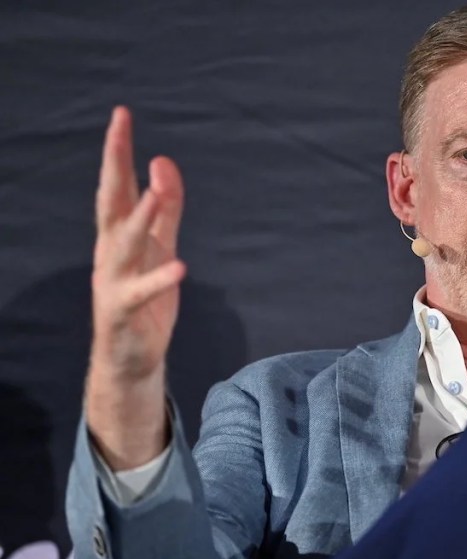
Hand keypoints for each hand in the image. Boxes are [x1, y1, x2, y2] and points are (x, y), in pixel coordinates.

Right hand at [87, 106, 185, 467]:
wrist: (131, 358)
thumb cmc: (146, 296)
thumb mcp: (160, 245)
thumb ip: (166, 208)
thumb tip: (164, 163)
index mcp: (118, 234)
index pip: (117, 185)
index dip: (119, 151)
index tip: (122, 115)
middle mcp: (110, 253)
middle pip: (111, 202)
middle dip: (115, 164)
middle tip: (120, 127)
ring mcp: (114, 282)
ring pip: (124, 243)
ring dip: (141, 216)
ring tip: (156, 190)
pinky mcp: (126, 313)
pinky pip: (142, 293)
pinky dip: (160, 280)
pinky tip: (180, 266)